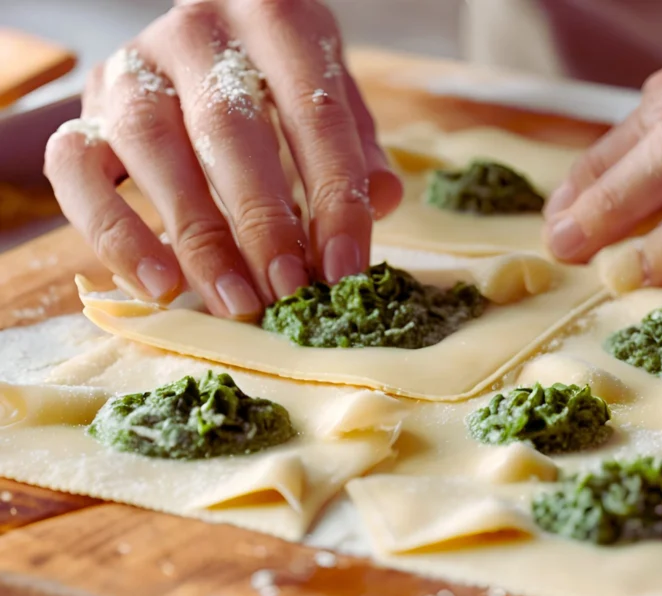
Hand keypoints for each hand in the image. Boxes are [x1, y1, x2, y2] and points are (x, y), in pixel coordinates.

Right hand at [44, 0, 402, 318]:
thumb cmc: (281, 75)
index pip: (315, 114)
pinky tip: (161, 284)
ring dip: (197, 236)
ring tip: (237, 301)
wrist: (210, 30)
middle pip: (229, 131)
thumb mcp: (332, 91)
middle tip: (290, 293)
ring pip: (151, 148)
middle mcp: (197, 33)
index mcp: (276, 19)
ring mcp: (132, 67)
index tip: (345, 268)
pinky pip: (77, 171)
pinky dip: (115, 234)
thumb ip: (355, 146)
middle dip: (264, 224)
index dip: (334, 197)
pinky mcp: (85, 106)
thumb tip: (383, 202)